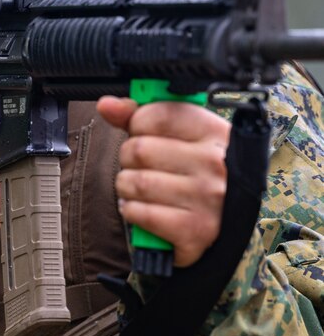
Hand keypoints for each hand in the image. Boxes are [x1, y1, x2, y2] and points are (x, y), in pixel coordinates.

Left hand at [96, 97, 230, 267]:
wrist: (231, 224)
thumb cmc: (199, 174)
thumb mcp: (184, 138)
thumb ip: (142, 117)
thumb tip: (106, 104)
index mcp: (215, 133)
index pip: (158, 116)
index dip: (137, 124)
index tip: (141, 133)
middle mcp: (214, 164)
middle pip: (139, 150)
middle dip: (128, 158)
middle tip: (139, 167)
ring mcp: (206, 199)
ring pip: (135, 182)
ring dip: (126, 187)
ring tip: (139, 189)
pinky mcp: (194, 230)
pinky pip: (139, 213)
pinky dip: (131, 211)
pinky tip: (142, 209)